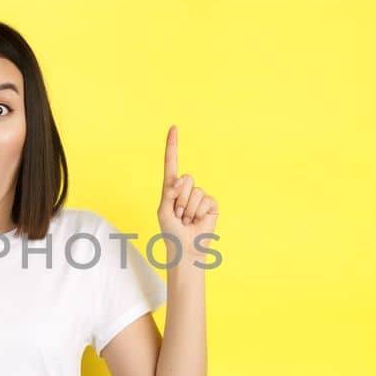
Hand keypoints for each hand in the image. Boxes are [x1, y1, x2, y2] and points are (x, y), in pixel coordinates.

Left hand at [157, 126, 217, 258]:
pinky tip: (198, 220)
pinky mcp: (212, 204)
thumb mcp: (163, 210)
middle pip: (186, 178)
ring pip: (195, 190)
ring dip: (188, 208)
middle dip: (180, 199)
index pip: (171, 163)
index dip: (173, 146)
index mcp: (171, 188)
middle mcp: (186, 189)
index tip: (173, 127)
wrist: (186, 249)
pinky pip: (206, 199)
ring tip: (187, 220)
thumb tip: (183, 178)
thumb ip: (170, 191)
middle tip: (179, 215)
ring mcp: (200, 196)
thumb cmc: (171, 231)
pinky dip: (199, 212)